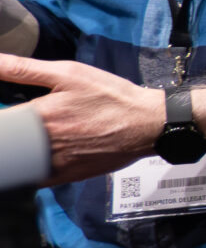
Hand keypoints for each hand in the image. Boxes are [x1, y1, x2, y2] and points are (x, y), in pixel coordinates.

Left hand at [0, 54, 162, 183]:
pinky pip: (36, 179)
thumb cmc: (112, 97)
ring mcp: (56, 162)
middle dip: (11, 134)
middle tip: (21, 126)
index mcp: (39, 115)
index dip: (2, 119)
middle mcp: (44, 143)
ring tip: (34, 138)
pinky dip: (30, 169)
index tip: (6, 112)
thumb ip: (24, 69)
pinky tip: (39, 156)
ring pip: (19, 163)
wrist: (149, 124)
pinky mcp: (68, 175)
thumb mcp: (70, 74)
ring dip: (19, 153)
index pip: (1, 123)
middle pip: (9, 144)